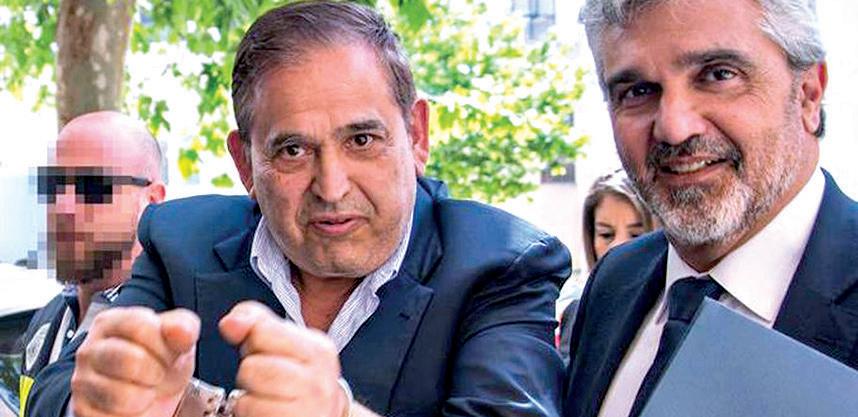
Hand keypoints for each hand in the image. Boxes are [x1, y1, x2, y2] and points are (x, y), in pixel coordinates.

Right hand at [70, 307, 199, 416]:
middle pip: (131, 361)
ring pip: (123, 395)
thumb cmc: (160, 361)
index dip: (163, 344)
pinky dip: (134, 415)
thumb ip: (183, 327)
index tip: (167, 352)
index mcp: (110, 323)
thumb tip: (183, 330)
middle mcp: (89, 350)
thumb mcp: (178, 340)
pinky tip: (133, 406)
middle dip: (156, 371)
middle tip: (157, 373)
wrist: (154, 395)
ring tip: (145, 389)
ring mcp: (82, 382)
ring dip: (146, 396)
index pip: (140, 326)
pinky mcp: (83, 410)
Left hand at [219, 301, 346, 416]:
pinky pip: (247, 413)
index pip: (262, 330)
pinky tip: (267, 412)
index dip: (254, 342)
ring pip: (245, 395)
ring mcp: (307, 408)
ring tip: (267, 398)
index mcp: (318, 350)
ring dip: (248, 398)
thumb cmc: (298, 379)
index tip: (269, 354)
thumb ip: (256, 321)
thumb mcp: (285, 342)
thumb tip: (230, 323)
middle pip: (250, 366)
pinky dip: (249, 415)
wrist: (322, 415)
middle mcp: (317, 380)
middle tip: (269, 381)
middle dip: (250, 373)